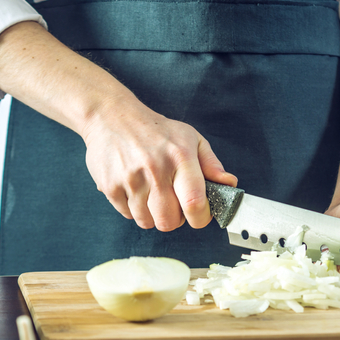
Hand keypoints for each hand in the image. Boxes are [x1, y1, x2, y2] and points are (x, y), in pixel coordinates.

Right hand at [83, 96, 236, 230]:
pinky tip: (136, 190)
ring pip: (148, 222)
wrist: (111, 116)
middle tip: (174, 204)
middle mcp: (155, 169)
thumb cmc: (156, 131)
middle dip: (176, 219)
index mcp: (180, 156)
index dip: (201, 218)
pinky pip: (128, 215)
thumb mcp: (190, 138)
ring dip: (154, 216)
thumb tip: (229, 184)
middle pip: (169, 221)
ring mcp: (130, 179)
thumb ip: (211, 164)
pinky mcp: (110, 187)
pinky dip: (135, 210)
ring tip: (153, 195)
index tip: (200, 214)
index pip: (194, 203)